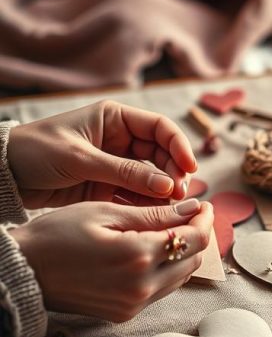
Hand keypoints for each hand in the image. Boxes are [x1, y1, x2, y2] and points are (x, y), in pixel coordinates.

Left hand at [7, 100, 197, 208]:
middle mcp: (119, 139)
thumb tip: (167, 185)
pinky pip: (133, 195)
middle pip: (160, 154)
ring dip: (162, 192)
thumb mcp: (81, 159)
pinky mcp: (104, 187)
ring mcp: (113, 164)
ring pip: (150, 177)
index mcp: (115, 119)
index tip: (189, 168)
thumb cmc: (37, 152)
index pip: (160, 128)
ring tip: (171, 210)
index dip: (179, 146)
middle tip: (180, 195)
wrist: (4, 174)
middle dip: (173, 173)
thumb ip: (125, 172)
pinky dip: (144, 205)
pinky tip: (152, 217)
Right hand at [12, 198, 212, 321]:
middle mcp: (141, 287)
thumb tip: (194, 209)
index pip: (194, 239)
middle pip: (193, 260)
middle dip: (199, 235)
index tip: (204, 203)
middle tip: (194, 214)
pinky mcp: (125, 314)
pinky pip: (161, 289)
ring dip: (186, 252)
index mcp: (138, 257)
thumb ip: (155, 214)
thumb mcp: (107, 213)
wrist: (25, 271)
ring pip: (181, 277)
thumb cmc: (59, 234)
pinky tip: (158, 249)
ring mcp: (134, 305)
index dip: (205, 219)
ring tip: (178, 228)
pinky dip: (168, 268)